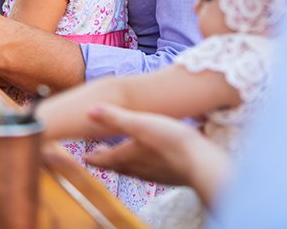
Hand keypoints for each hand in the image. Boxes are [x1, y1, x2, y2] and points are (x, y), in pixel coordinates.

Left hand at [83, 105, 223, 191]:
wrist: (201, 164)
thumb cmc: (169, 141)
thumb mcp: (139, 123)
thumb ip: (114, 117)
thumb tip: (88, 111)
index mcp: (127, 157)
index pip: (103, 159)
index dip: (92, 157)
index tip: (84, 156)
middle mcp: (139, 169)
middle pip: (118, 165)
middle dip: (107, 159)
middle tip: (99, 154)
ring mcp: (156, 173)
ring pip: (135, 169)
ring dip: (126, 162)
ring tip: (124, 155)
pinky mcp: (171, 174)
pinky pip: (152, 169)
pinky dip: (146, 163)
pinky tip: (153, 159)